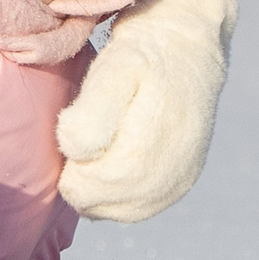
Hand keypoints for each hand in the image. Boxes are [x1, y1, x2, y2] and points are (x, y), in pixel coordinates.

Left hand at [55, 0, 237, 221]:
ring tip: (96, 149)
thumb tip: (76, 152)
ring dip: (97, 190)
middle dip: (81, 179)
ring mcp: (179, 181)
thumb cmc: (141, 57)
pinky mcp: (182, 182)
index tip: (74, 133)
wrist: (188, 49)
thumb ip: (93, 113)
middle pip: (101, 203)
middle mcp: (170, 173)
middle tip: (82, 139)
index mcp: (149, 149)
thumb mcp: (114, 70)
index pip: (88, 187)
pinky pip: (138, 209)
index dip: (70, 166)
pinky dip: (116, 196)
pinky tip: (109, 166)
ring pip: (118, 211)